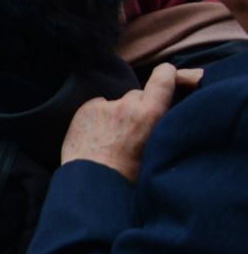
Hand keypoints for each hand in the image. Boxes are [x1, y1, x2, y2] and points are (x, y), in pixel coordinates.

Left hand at [61, 64, 200, 181]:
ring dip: (117, 113)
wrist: (93, 181)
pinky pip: (98, 107)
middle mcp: (128, 105)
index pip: (163, 78)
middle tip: (133, 129)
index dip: (167, 73)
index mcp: (150, 115)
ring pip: (117, 102)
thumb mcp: (157, 149)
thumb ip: (159, 127)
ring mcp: (105, 105)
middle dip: (138, 106)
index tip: (168, 73)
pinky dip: (98, 117)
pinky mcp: (87, 108)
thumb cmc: (129, 174)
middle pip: (137, 94)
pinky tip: (97, 136)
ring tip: (112, 137)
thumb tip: (162, 116)